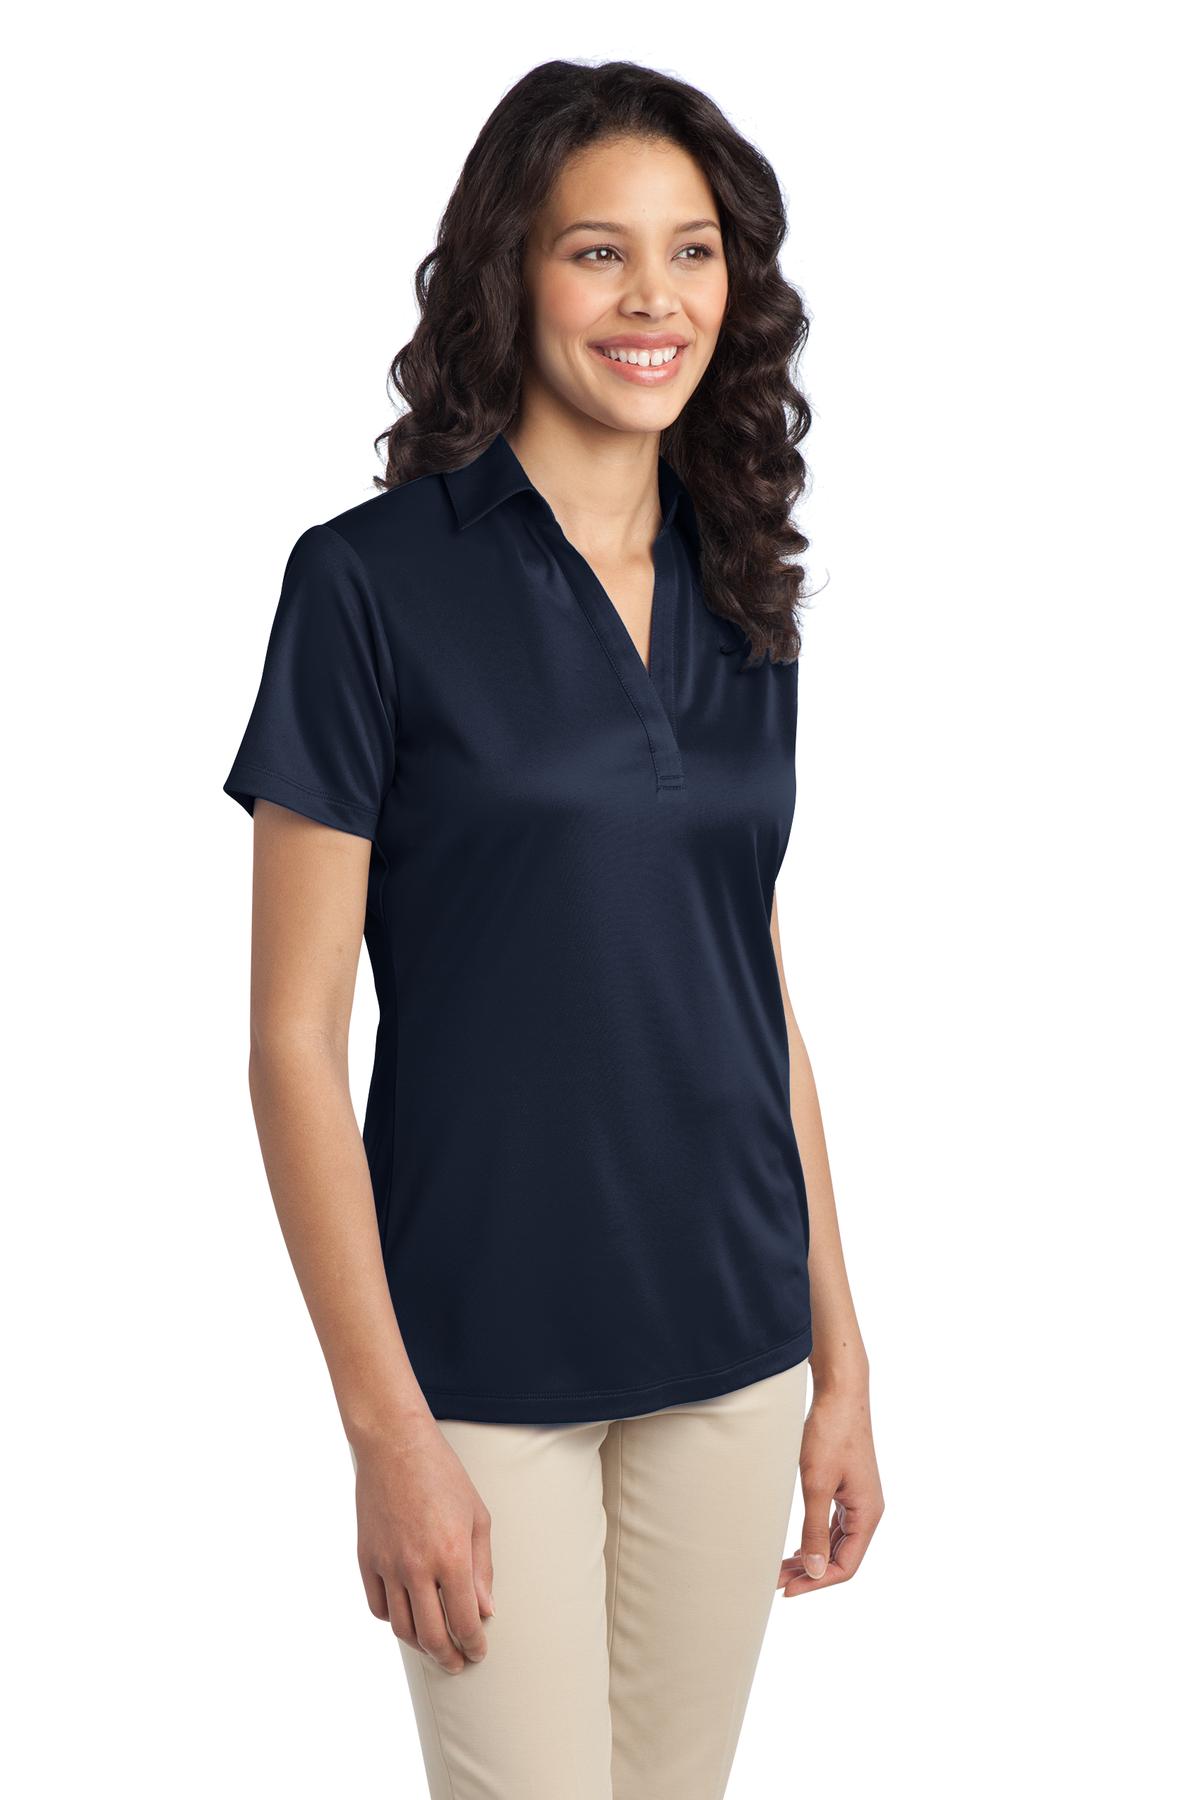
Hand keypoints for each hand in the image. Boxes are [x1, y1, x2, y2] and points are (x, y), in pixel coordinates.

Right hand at [353, 1413, 494, 1672]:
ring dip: (420, 1645)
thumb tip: (484, 1609)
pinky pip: (378, 1606)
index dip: (474, 1644)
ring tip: (434, 1647)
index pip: (464, 1621)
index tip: (478, 1651)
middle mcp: (418, 1566)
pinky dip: (393, 1619)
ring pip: (402, 1627)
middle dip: (448, 1657)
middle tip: (458, 1663)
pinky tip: (406, 1617)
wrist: (395, 1446)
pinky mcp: (366, 1558)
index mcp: (452, 1556)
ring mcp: (388, 1564)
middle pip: (432, 1635)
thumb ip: (482, 1568)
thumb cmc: (443, 1475)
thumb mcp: (477, 1516)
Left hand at [778, 1380, 883, 1596]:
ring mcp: (858, 1499)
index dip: (816, 1582)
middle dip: (809, 1572)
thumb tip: (813, 1571)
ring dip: (810, 1556)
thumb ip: (814, 1528)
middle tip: (775, 1580)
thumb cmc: (830, 1433)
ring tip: (780, 1568)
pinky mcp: (848, 1487)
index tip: (787, 1589)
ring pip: (836, 1542)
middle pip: (840, 1556)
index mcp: (867, 1514)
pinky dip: (815, 1538)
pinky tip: (797, 1546)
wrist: (840, 1393)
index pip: (846, 1566)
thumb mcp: (817, 1483)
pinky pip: (834, 1525)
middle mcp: (868, 1511)